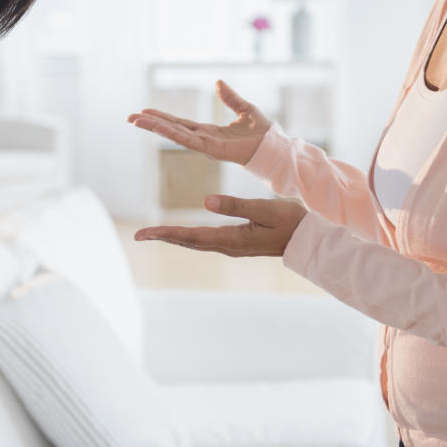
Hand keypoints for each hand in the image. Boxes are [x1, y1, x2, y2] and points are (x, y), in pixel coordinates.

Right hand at [127, 80, 272, 164]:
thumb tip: (218, 82)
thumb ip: (230, 97)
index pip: (180, 123)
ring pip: (176, 134)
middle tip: (130, 117)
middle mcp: (203, 139)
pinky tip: (160, 127)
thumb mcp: (244, 108)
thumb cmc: (263, 132)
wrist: (275, 146)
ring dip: (156, 128)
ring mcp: (206, 145)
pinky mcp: (213, 149)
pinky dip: (173, 133)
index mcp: (208, 131)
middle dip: (151, 124)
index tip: (145, 112)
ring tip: (137, 121)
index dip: (162, 118)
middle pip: (172, 129)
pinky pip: (189, 140)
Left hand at [134, 194, 307, 256]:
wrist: (308, 239)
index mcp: (231, 239)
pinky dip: (189, 237)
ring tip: (154, 234)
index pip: (190, 236)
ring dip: (174, 237)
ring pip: (195, 242)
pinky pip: (205, 240)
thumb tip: (205, 201)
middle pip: (188, 242)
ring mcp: (232, 245)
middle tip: (139, 235)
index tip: (144, 234)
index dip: (166, 234)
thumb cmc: (289, 222)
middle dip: (163, 237)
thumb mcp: (264, 209)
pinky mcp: (237, 242)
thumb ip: (236, 205)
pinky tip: (183, 235)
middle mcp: (227, 245)